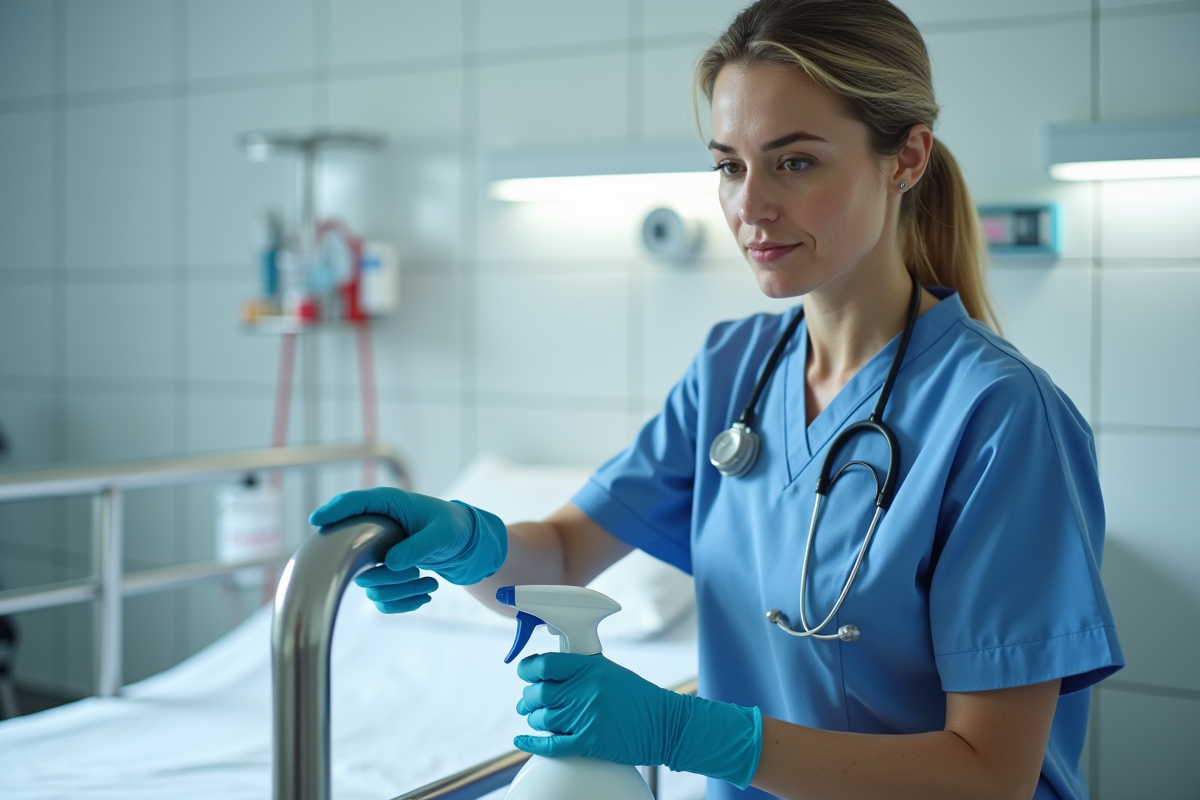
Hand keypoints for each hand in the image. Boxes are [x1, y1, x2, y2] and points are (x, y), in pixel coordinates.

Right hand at [309, 488, 507, 611]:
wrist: (460, 545)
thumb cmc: (451, 527)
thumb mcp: (443, 534)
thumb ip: (420, 546)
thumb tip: (390, 563)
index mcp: (387, 506)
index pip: (353, 503)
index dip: (334, 510)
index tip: (317, 520)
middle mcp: (373, 530)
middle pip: (356, 559)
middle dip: (391, 576)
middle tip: (421, 573)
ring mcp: (373, 556)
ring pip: (371, 586)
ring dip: (403, 591)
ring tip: (431, 583)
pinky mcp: (380, 576)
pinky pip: (380, 600)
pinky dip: (403, 603)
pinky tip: (425, 595)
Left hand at [514, 653, 762, 788]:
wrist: (666, 725)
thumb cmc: (639, 697)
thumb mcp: (610, 672)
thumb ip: (581, 668)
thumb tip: (547, 672)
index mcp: (591, 667)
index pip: (544, 664)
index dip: (528, 669)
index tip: (525, 672)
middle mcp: (587, 690)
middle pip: (539, 693)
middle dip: (529, 698)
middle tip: (529, 700)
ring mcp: (587, 717)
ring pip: (542, 718)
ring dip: (535, 719)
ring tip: (537, 717)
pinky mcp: (589, 742)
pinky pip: (552, 744)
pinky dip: (532, 743)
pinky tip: (521, 739)